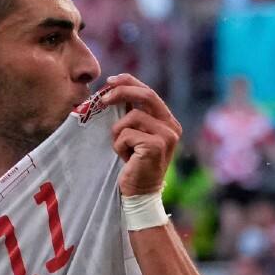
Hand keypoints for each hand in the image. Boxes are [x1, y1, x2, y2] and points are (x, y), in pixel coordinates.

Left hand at [103, 74, 181, 195]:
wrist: (140, 192)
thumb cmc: (134, 163)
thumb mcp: (135, 134)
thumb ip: (132, 114)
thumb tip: (112, 89)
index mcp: (168, 120)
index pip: (149, 92)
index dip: (129, 82)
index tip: (110, 81)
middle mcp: (172, 126)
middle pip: (146, 95)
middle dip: (121, 92)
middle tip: (103, 99)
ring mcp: (166, 136)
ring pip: (132, 117)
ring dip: (118, 132)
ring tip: (123, 149)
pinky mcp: (156, 146)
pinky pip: (126, 134)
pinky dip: (119, 146)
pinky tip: (126, 158)